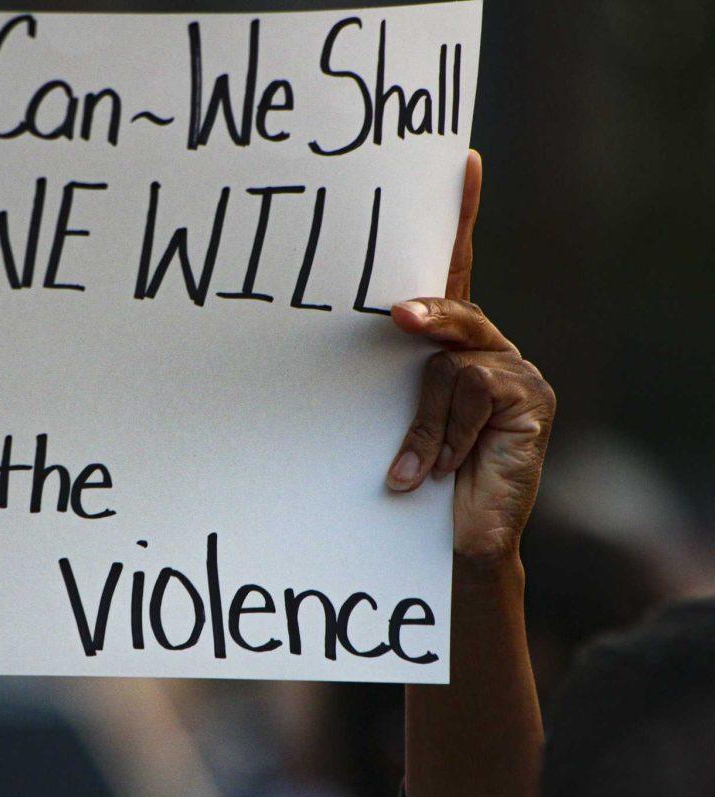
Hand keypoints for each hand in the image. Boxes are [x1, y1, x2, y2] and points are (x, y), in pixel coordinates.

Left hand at [386, 151, 555, 571]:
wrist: (444, 543)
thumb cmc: (406, 473)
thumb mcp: (389, 415)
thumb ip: (393, 373)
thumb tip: (359, 330)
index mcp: (450, 344)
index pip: (453, 269)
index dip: (459, 215)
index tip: (462, 160)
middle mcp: (485, 349)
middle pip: (454, 311)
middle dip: (427, 316)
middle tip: (399, 319)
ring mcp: (514, 372)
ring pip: (455, 366)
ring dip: (424, 424)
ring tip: (410, 470)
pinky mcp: (531, 401)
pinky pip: (477, 393)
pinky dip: (446, 436)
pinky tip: (436, 471)